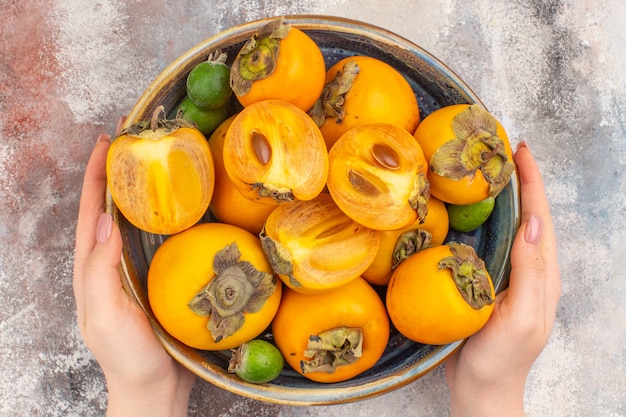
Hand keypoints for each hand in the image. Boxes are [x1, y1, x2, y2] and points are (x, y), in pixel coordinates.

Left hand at [73, 132, 194, 416]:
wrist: (155, 386)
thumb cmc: (127, 356)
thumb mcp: (104, 314)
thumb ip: (99, 270)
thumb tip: (106, 220)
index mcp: (93, 266)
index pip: (93, 211)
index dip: (98, 175)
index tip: (107, 141)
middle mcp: (114, 261)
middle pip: (115, 207)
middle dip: (121, 170)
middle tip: (137, 138)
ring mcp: (138, 268)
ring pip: (141, 219)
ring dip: (148, 188)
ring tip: (163, 160)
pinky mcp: (163, 276)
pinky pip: (166, 238)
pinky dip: (173, 216)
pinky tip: (191, 205)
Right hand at [444, 142, 560, 416]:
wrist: (482, 387)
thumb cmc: (501, 358)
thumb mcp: (520, 317)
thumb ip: (530, 273)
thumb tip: (532, 223)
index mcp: (541, 274)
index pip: (539, 217)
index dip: (532, 182)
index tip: (519, 149)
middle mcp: (528, 269)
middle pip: (528, 215)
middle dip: (521, 180)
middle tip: (502, 149)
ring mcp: (508, 275)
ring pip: (510, 226)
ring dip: (503, 196)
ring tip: (489, 170)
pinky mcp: (488, 281)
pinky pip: (491, 242)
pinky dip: (486, 218)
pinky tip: (470, 211)